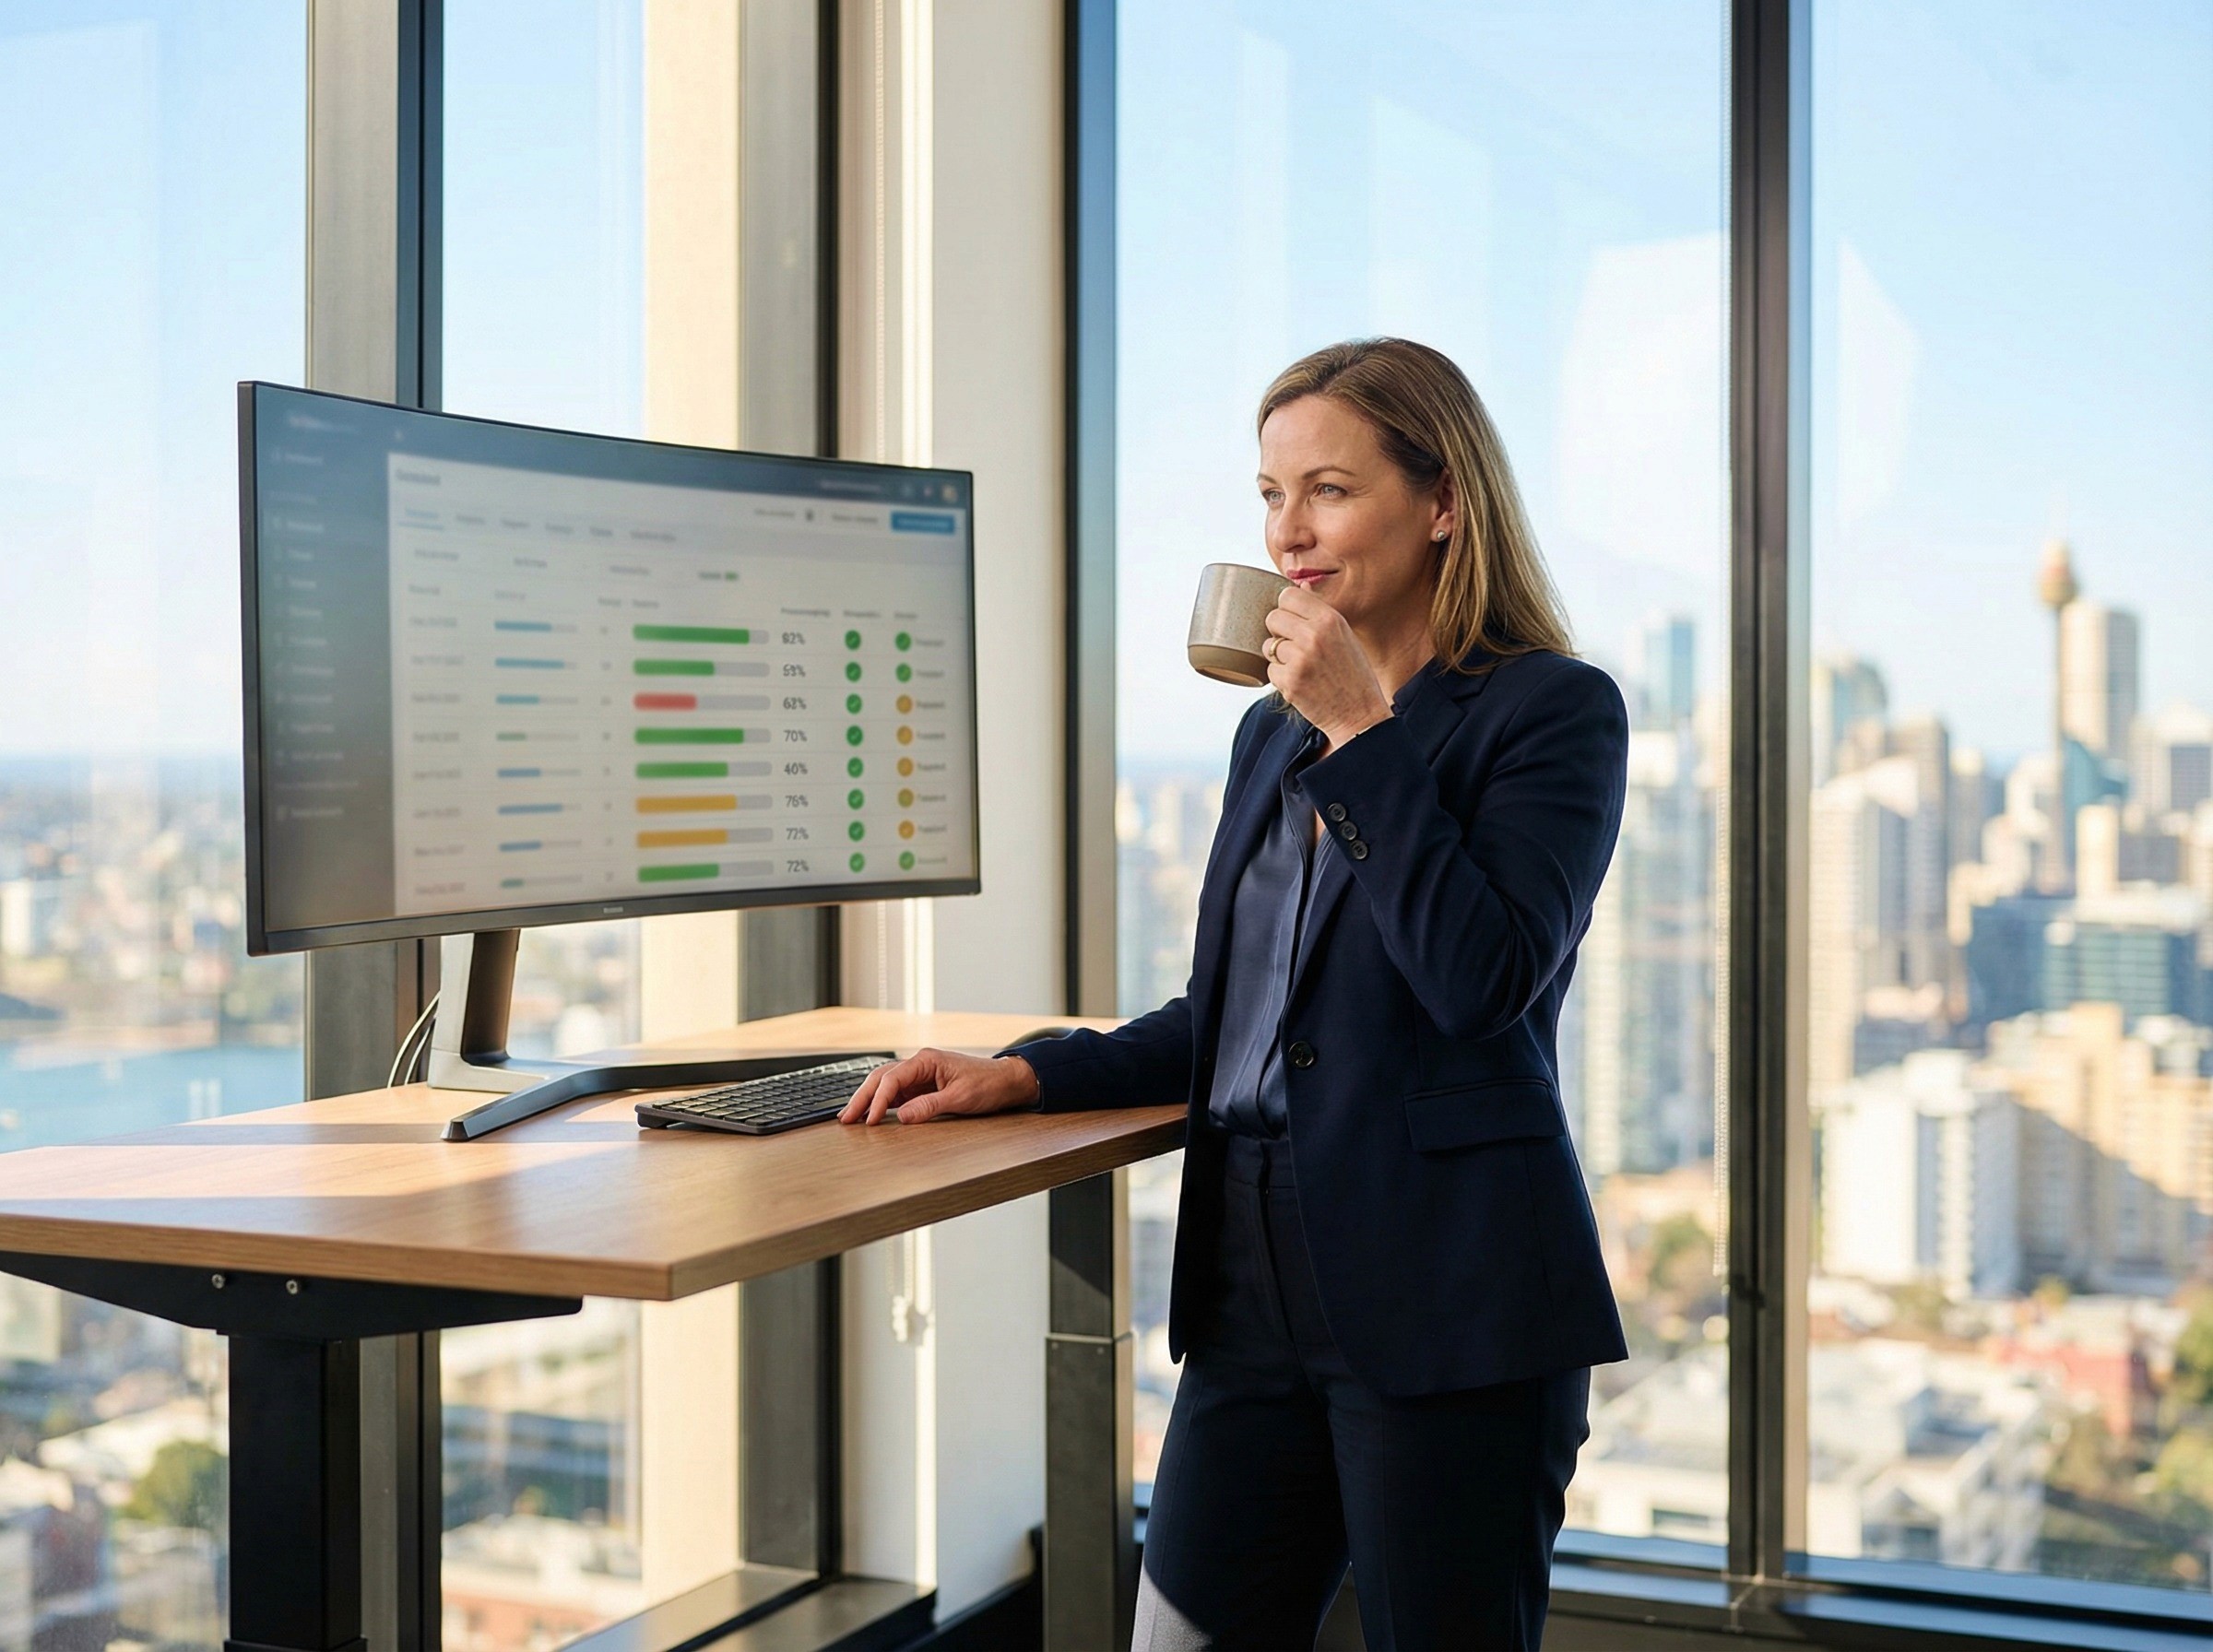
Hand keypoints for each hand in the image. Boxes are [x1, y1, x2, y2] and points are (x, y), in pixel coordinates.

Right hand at [838, 1048, 1041, 1125]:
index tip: (869, 1120)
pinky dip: (881, 1103)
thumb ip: (929, 1106)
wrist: (1007, 1080)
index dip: (877, 1101)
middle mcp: (920, 1064)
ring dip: (868, 1099)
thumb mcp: (960, 1098)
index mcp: (926, 1060)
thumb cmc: (988, 1084)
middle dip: (862, 1098)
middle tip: (846, 1118)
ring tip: (850, 1116)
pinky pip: (897, 1093)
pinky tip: (871, 1114)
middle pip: (881, 1078)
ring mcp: (920, 1074)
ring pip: (885, 1084)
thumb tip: (901, 1116)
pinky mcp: (924, 1085)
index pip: (892, 1079)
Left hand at [1263, 586, 1392, 747]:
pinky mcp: (1290, 682)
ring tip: (1302, 667)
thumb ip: (1321, 613)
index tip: (1294, 621)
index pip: (1288, 595)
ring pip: (1268, 646)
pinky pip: (1270, 670)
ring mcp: (1300, 659)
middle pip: (1272, 617)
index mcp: (1330, 619)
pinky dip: (1281, 678)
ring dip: (1279, 657)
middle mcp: (1314, 635)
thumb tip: (1300, 585)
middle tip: (1296, 647)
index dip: (1287, 609)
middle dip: (1279, 632)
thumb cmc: (1353, 674)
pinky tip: (1301, 683)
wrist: (1359, 715)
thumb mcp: (1346, 635)